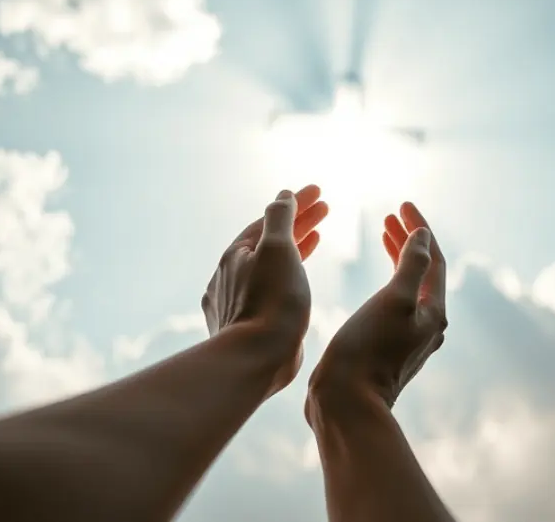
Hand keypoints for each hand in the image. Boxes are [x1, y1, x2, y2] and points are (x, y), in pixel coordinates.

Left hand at [202, 185, 328, 387]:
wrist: (257, 360)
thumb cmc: (271, 303)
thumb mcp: (278, 250)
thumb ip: (280, 219)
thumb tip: (283, 195)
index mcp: (235, 256)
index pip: (269, 220)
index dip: (296, 204)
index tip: (321, 193)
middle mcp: (229, 278)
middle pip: (268, 242)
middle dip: (298, 224)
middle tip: (325, 209)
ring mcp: (235, 304)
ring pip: (268, 268)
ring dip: (293, 250)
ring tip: (317, 238)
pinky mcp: (247, 328)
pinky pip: (268, 292)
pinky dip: (286, 279)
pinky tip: (298, 282)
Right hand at [308, 202, 447, 410]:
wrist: (345, 402)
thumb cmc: (367, 351)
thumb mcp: (393, 301)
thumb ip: (411, 266)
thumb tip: (423, 236)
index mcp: (432, 312)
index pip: (434, 259)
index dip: (420, 229)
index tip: (402, 204)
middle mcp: (426, 324)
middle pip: (424, 271)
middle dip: (409, 239)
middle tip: (390, 215)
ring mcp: (407, 336)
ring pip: (408, 285)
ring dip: (398, 257)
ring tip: (383, 232)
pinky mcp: (387, 345)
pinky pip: (394, 301)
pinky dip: (387, 279)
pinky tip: (374, 278)